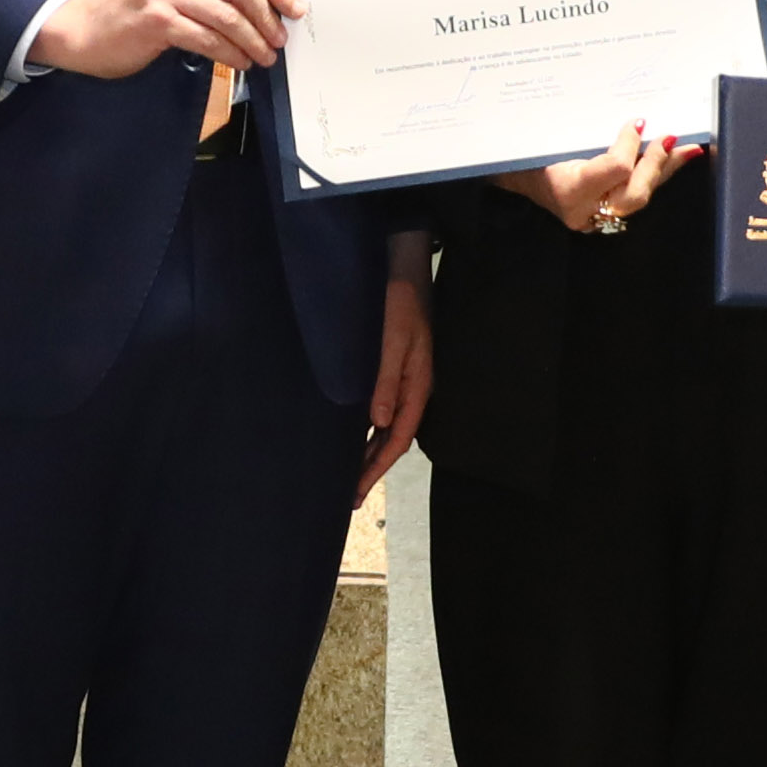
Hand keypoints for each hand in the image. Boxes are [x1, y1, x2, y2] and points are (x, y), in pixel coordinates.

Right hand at [25, 0, 297, 79]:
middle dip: (268, 16)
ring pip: (227, 15)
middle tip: (279, 39)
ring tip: (263, 56)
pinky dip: (230, 53)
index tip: (295, 8)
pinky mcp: (155, 17)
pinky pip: (208, 38)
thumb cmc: (143, 2)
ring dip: (252, 41)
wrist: (90, 27)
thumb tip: (274, 1)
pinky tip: (239, 61)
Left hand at [360, 274, 431, 500]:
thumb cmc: (399, 302)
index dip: (377, 468)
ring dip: (369, 453)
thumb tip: (378, 423)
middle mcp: (412, 389)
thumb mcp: (393, 340)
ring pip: (386, 428)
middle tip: (349, 497)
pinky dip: (367, 430)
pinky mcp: (392, 369)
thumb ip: (387, 380)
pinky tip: (352, 437)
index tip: (356, 492)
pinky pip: (381, 410)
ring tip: (349, 476)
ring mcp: (403, 380)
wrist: (404, 269)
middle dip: (372, 469)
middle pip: (392, 440)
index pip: (397, 440)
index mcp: (417, 387)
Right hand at [500, 126, 691, 234]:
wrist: (517, 176)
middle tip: (669, 136)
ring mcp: (596, 218)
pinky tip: (678, 159)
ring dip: (666, 169)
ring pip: (642, 197)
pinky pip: (637, 194)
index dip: (630, 145)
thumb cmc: (529, 152)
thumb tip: (630, 116)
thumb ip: (584, 130)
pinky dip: (659, 175)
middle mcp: (585, 211)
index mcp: (567, 189)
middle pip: (635, 194)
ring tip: (689, 148)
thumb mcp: (549, 137)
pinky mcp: (606, 214)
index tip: (637, 121)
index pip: (614, 170)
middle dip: (656, 163)